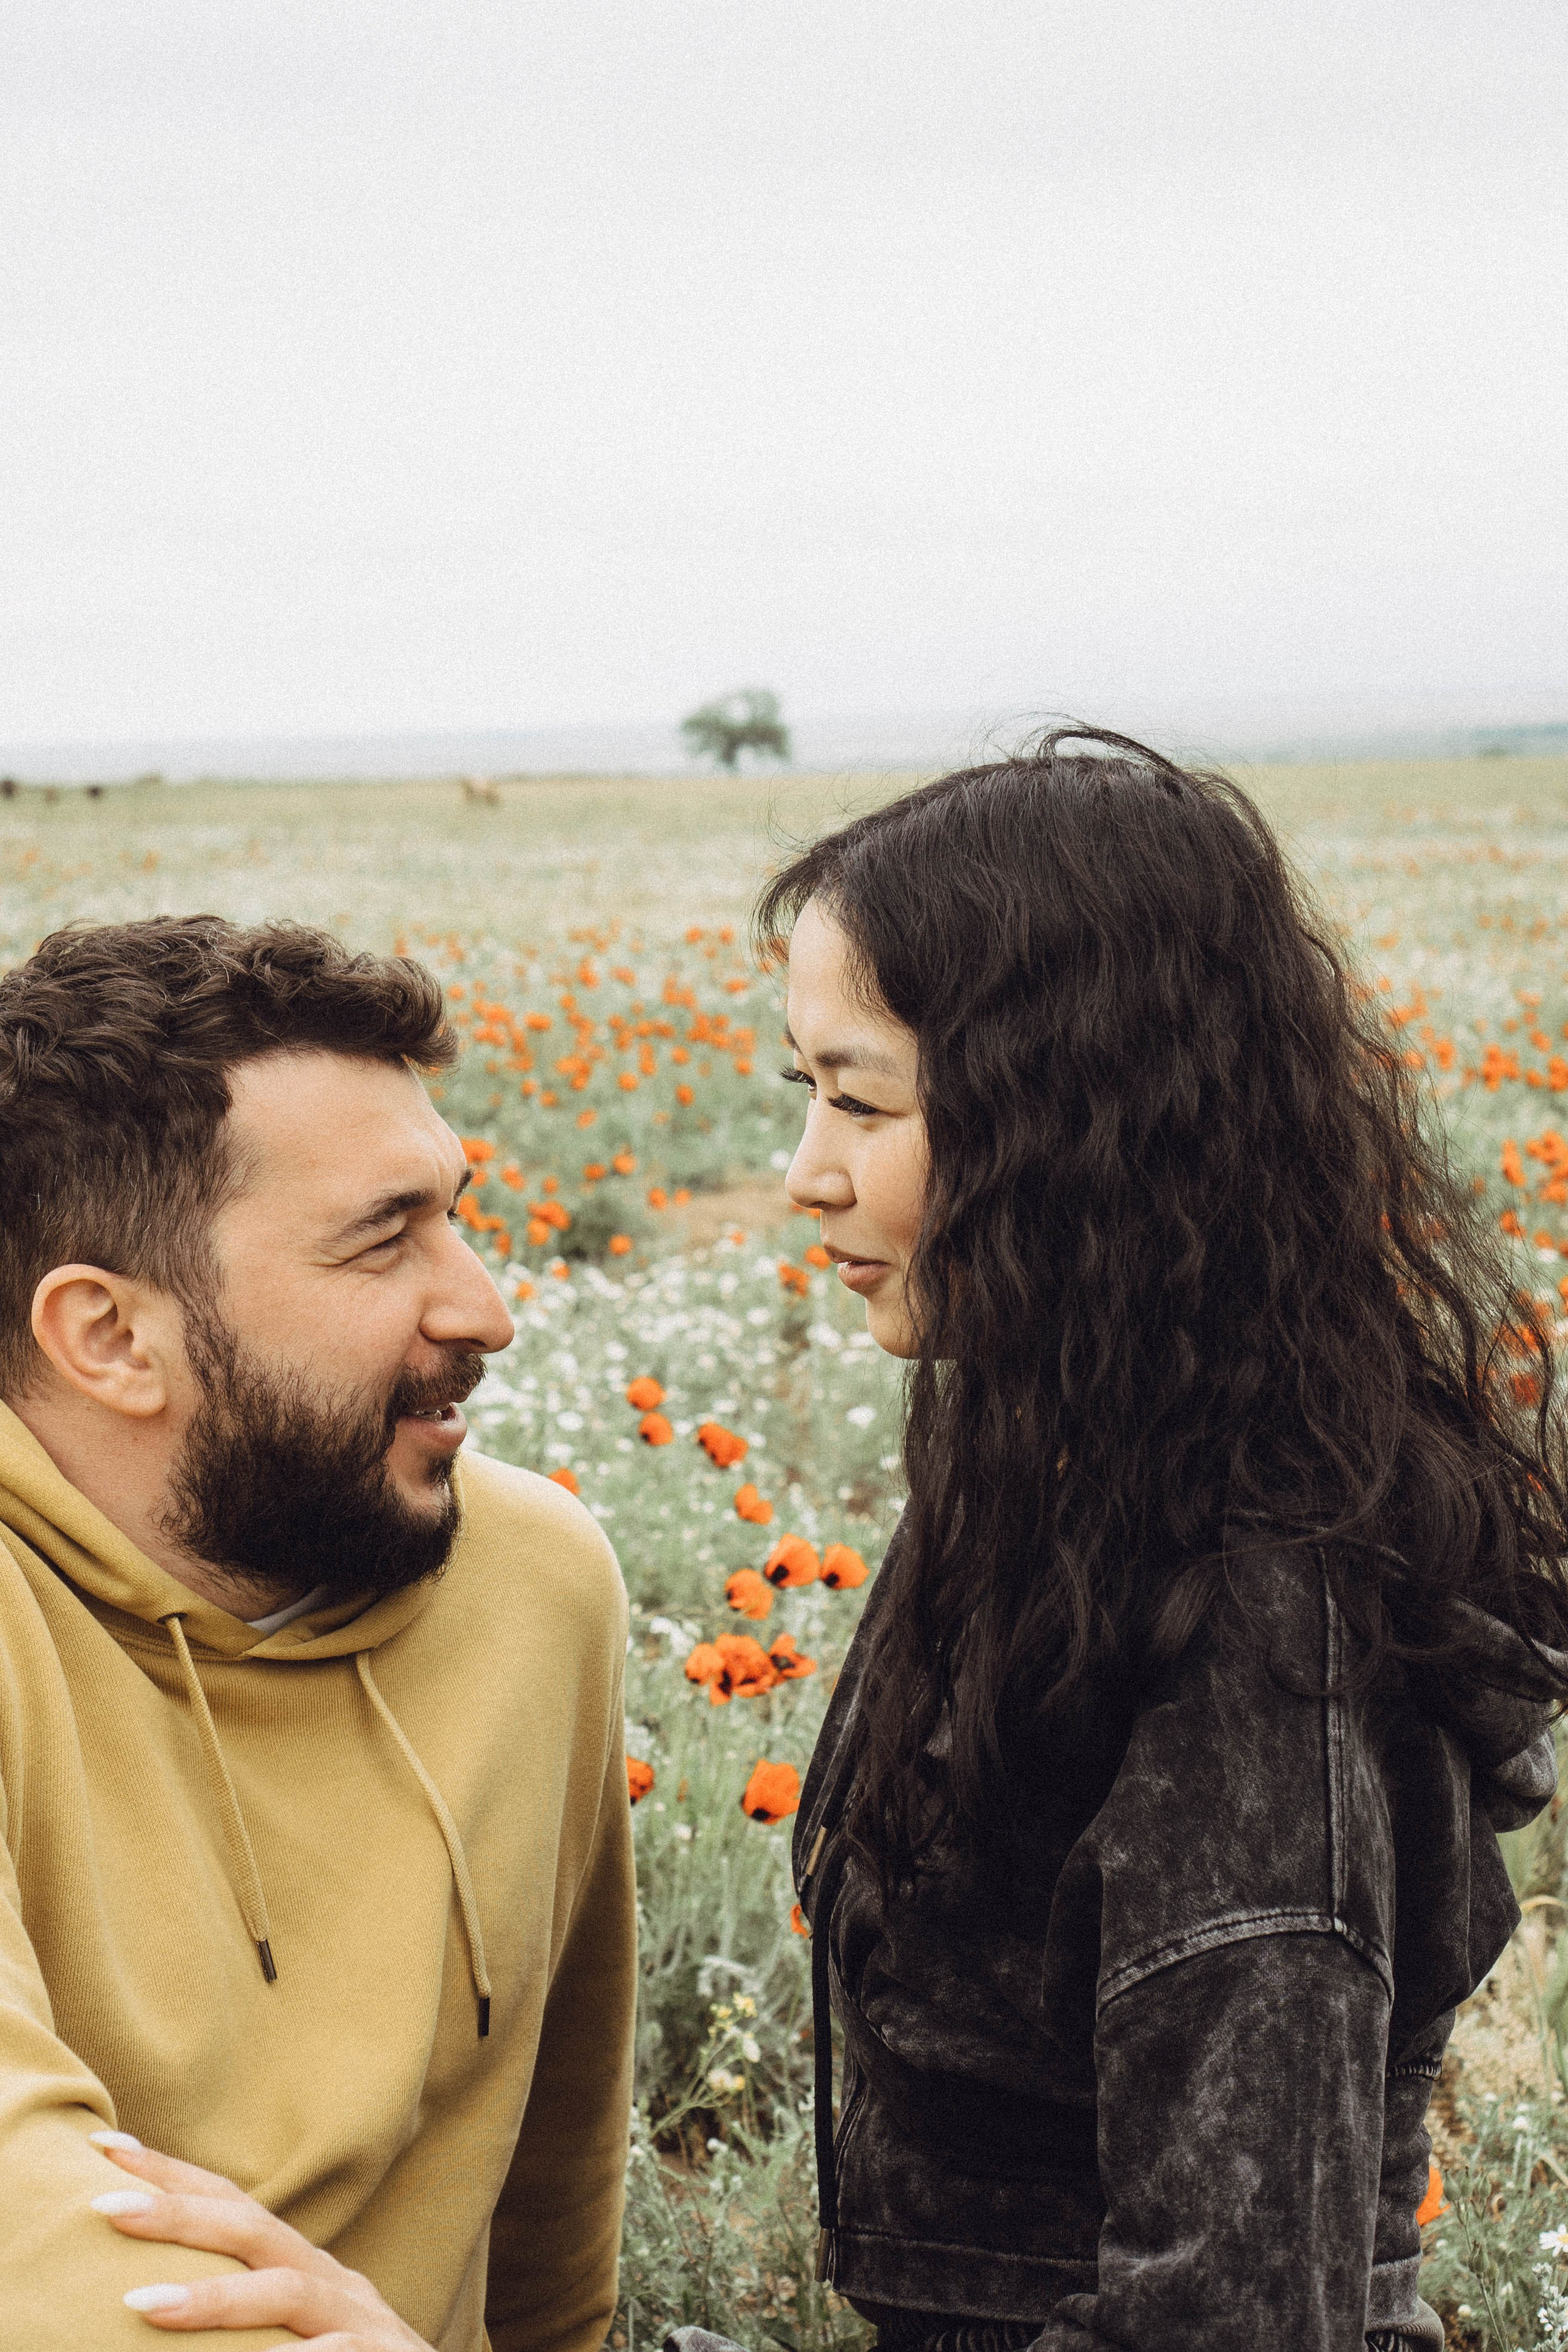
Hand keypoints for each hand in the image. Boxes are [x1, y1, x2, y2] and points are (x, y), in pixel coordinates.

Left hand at [88, 2134, 432, 2346]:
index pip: (231, 2208)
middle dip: (176, 2214)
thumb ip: (238, 2311)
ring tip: (143, 2306)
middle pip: (252, 2230)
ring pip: (287, 2291)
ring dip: (215, 2298)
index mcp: (301, 2271)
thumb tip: (141, 2297)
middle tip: (102, 2207)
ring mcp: (360, 2322)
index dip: (170, 2175)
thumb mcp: (289, 2335)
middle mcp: (330, 2283)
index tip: (103, 2146)